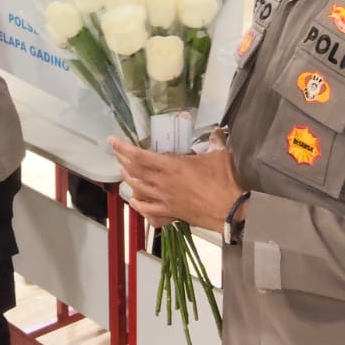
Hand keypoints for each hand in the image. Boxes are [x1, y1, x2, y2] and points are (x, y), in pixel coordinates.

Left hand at [109, 131, 242, 228]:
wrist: (232, 210)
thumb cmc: (225, 182)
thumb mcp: (220, 156)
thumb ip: (215, 141)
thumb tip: (218, 131)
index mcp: (171, 166)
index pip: (140, 156)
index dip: (123, 148)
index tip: (112, 141)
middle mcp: (163, 182)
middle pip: (135, 171)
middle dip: (123, 161)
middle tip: (117, 154)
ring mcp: (165, 199)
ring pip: (138, 188)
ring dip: (128, 179)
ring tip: (122, 171)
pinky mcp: (171, 213)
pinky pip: (149, 210)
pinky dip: (138, 204)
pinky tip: (134, 201)